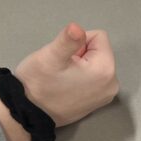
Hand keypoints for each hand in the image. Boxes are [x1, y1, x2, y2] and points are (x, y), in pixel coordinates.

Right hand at [0, 23, 119, 140]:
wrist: (27, 113)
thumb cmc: (39, 83)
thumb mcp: (50, 56)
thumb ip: (67, 40)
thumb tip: (77, 27)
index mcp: (106, 70)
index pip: (98, 37)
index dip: (77, 42)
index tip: (64, 57)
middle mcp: (112, 84)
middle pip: (97, 51)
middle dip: (79, 54)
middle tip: (61, 69)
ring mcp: (106, 95)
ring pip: (93, 64)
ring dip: (78, 65)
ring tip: (62, 78)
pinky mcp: (97, 102)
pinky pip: (92, 78)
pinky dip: (80, 77)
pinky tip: (65, 87)